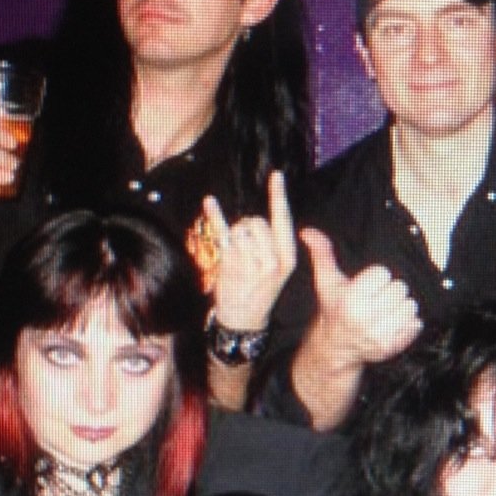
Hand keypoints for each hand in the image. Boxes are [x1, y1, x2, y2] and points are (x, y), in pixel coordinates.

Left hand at [207, 171, 296, 329]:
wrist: (245, 319)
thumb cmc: (261, 291)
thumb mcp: (278, 270)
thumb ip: (273, 245)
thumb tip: (257, 219)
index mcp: (286, 258)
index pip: (283, 220)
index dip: (279, 197)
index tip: (276, 175)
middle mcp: (271, 259)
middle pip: (258, 222)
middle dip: (249, 226)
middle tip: (246, 247)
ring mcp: (250, 262)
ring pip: (241, 228)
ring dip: (235, 235)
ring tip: (236, 254)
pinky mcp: (230, 263)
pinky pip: (222, 232)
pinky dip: (215, 215)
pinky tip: (209, 201)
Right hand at [301, 227, 422, 367]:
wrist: (335, 347)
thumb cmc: (333, 309)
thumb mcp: (326, 281)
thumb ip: (321, 253)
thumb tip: (308, 232)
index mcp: (351, 300)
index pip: (383, 273)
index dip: (376, 277)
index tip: (367, 286)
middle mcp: (366, 318)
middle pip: (399, 288)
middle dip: (389, 290)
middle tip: (376, 298)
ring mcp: (381, 334)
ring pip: (410, 305)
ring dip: (400, 306)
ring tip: (385, 310)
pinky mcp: (394, 346)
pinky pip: (416, 324)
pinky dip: (409, 322)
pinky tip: (393, 323)